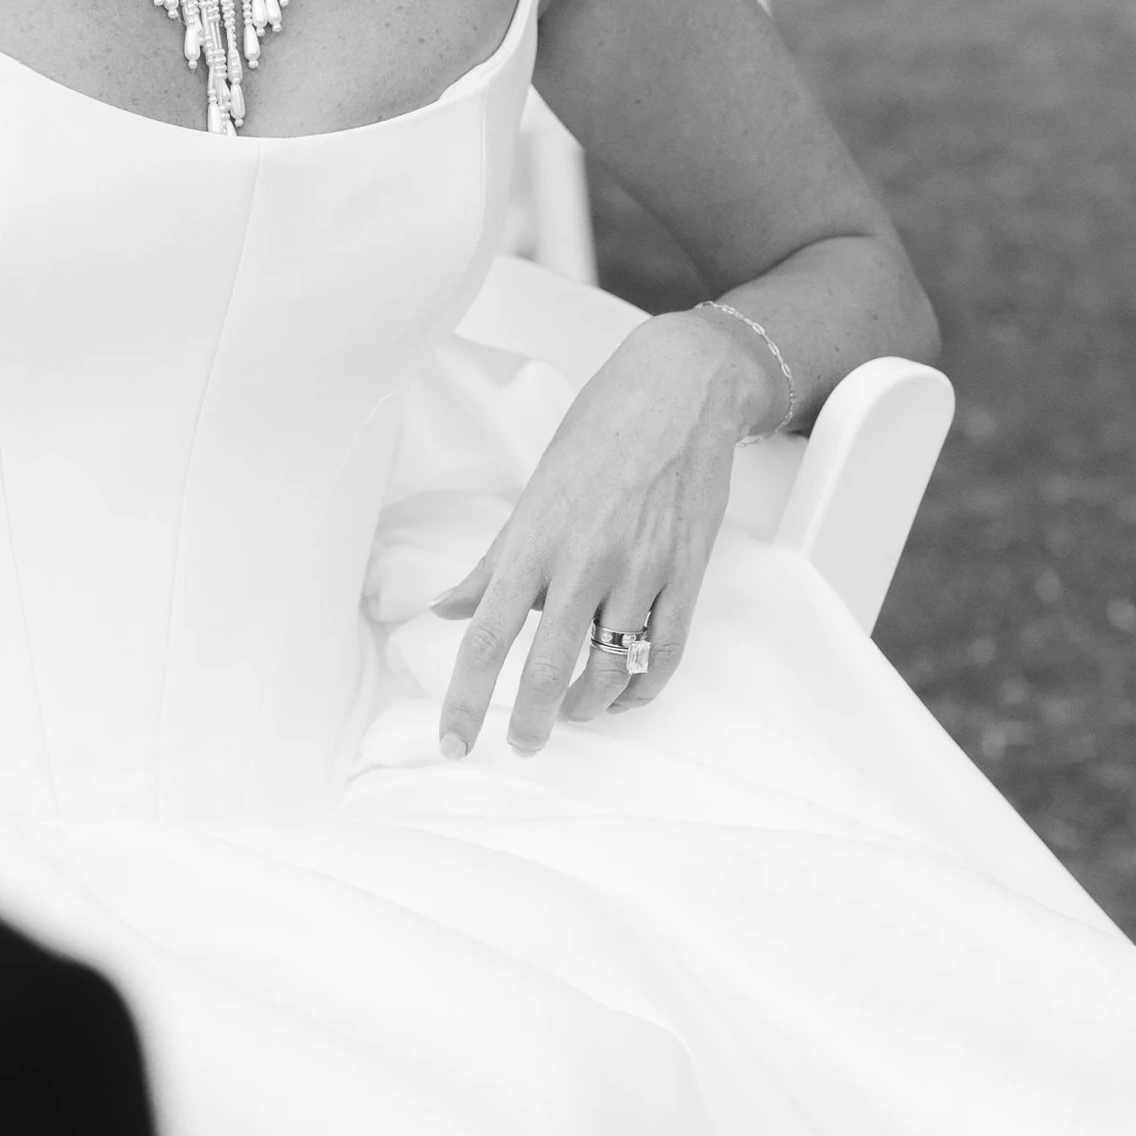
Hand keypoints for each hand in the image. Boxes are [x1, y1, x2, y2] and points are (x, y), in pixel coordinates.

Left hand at [433, 311, 769, 758]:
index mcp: (536, 538)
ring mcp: (643, 569)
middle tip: (523, 743)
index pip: (488, 635)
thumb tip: (448, 608)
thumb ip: (494, 561)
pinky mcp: (687, 573)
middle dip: (532, 721)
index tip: (454, 740)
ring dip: (588, 704)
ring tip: (571, 711)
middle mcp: (586, 559)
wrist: (680, 392)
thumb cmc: (601, 431)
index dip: (466, 698)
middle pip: (549, 668)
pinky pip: (666, 654)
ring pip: (611, 670)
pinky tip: (625, 694)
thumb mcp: (534, 491)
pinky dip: (642, 687)